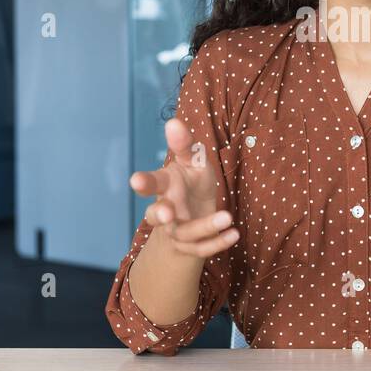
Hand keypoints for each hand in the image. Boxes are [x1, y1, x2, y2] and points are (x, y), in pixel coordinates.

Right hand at [129, 117, 238, 259]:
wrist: (192, 217)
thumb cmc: (191, 183)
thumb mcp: (192, 162)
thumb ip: (185, 146)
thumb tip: (173, 122)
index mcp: (165, 186)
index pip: (152, 183)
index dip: (144, 182)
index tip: (136, 180)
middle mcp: (166, 210)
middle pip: (156, 215)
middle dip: (160, 214)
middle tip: (167, 213)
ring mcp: (176, 231)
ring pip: (184, 233)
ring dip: (204, 226)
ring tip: (227, 216)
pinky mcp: (191, 246)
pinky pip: (202, 248)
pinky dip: (218, 242)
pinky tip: (234, 234)